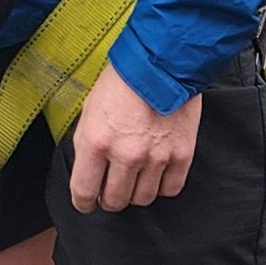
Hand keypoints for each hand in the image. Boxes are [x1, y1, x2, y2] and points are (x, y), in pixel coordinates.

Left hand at [65, 64, 201, 211]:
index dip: (83, 203)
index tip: (86, 203)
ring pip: (143, 199)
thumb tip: (88, 172)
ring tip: (135, 178)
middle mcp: (126, 155)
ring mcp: (156, 157)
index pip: (84, 192)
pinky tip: (156, 174)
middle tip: (111, 189)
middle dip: (109, 199)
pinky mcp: (182, 154)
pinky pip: (171, 189)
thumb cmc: (123, 81)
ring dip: (136, 193)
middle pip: (115, 201)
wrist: (161, 61)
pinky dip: (163, 186)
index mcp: (97, 142)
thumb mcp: (90, 111)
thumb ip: (87, 145)